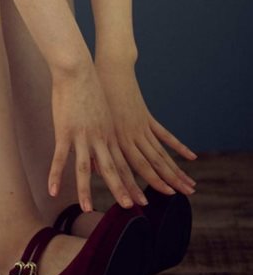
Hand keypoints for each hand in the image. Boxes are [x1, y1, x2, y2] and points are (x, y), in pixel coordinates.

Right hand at [48, 61, 145, 212]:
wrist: (77, 68)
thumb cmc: (87, 86)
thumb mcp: (100, 112)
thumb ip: (101, 133)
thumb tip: (95, 156)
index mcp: (110, 133)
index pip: (124, 163)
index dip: (132, 182)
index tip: (141, 199)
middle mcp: (100, 137)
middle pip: (113, 169)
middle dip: (122, 190)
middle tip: (131, 208)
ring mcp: (83, 135)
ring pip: (86, 168)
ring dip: (87, 190)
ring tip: (87, 209)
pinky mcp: (65, 130)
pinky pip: (60, 157)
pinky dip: (56, 175)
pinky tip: (52, 190)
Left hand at [95, 57, 196, 196]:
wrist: (99, 69)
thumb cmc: (82, 98)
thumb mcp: (83, 125)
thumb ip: (90, 148)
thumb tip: (92, 170)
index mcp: (110, 139)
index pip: (123, 169)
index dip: (131, 187)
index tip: (140, 205)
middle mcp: (127, 135)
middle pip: (147, 165)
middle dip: (162, 184)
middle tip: (177, 200)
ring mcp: (139, 126)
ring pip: (160, 154)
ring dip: (175, 171)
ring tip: (189, 188)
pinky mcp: (145, 117)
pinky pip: (165, 135)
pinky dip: (179, 147)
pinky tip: (192, 158)